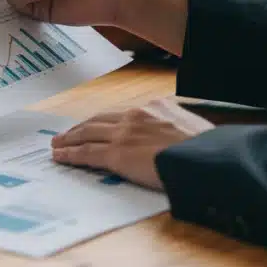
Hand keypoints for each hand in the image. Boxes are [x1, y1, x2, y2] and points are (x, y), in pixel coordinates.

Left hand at [50, 99, 214, 189]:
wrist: (207, 159)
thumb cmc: (208, 150)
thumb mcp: (194, 128)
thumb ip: (177, 128)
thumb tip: (175, 139)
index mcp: (155, 107)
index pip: (122, 113)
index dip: (105, 121)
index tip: (96, 125)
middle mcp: (135, 115)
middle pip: (99, 120)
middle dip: (81, 127)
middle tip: (67, 133)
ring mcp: (124, 134)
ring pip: (87, 134)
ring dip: (69, 139)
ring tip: (57, 144)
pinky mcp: (117, 154)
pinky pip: (86, 153)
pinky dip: (70, 155)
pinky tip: (60, 156)